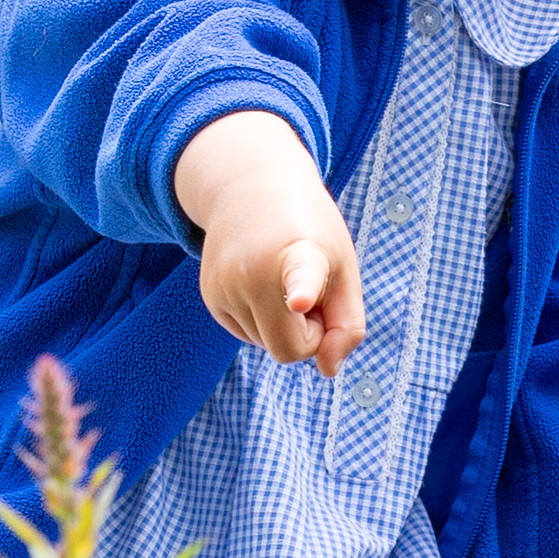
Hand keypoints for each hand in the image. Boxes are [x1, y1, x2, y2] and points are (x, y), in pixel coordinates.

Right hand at [174, 111, 364, 374]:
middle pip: (288, 350)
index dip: (302, 291)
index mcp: (300, 254)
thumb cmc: (310, 231)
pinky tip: (261, 281)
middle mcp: (253, 271)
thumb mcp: (344, 268)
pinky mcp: (210, 297)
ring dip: (284, 324)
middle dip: (308, 334)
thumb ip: (348, 325)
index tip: (300, 299)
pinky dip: (263, 320)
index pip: (300, 278)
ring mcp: (225, 287)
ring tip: (280, 276)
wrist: (251, 186)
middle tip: (312, 293)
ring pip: (267, 346)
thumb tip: (327, 371)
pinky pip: (249, 336)